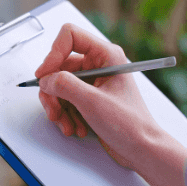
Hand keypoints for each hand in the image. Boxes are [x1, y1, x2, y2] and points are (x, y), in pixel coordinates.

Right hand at [34, 23, 158, 170]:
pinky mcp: (89, 97)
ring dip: (58, 106)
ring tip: (67, 124)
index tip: (44, 74)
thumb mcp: (93, 102)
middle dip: (54, 91)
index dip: (53, 53)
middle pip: (60, 65)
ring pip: (59, 84)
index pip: (70, 36)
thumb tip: (46, 79)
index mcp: (106, 55)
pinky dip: (65, 114)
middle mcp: (99, 64)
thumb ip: (65, 85)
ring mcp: (93, 81)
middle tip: (54, 110)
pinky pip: (65, 98)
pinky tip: (74, 127)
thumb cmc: (130, 124)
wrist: (141, 149)